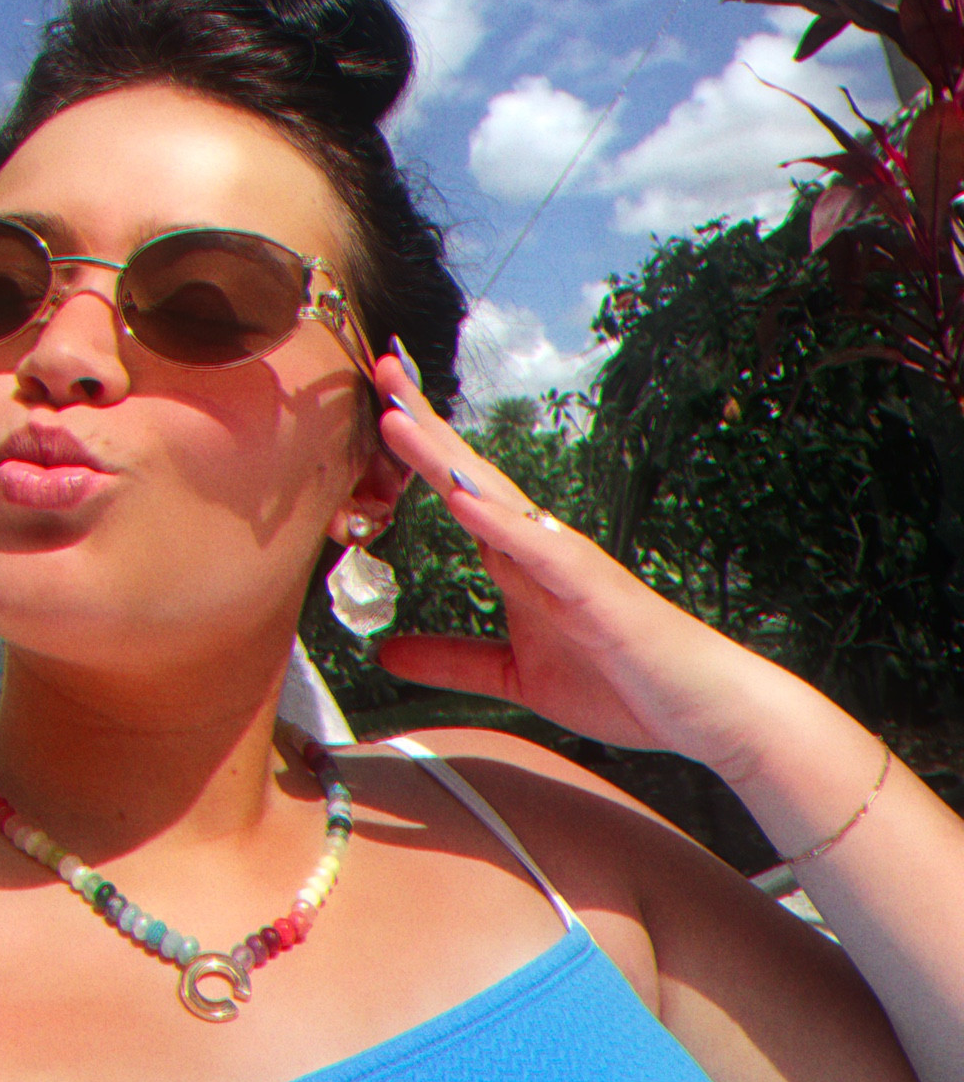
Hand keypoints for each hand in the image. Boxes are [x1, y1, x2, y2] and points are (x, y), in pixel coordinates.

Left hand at [373, 353, 792, 775]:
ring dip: (445, 459)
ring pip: (496, 497)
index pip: (459, 493)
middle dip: (425, 426)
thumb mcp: (513, 676)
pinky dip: (499, 521)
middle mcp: (538, 547)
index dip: (418, 452)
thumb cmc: (620, 683)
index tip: (381, 406)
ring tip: (399, 419)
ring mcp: (566, 562)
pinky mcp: (593, 589)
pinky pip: (540, 550)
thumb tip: (386, 652)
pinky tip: (462, 498)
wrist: (700, 711)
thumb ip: (452, 660)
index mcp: (518, 561)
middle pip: (470, 475)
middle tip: (383, 370)